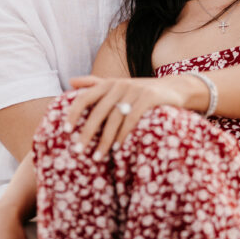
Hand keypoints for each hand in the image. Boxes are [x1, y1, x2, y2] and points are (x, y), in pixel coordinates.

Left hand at [66, 75, 192, 160]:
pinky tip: (117, 148)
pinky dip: (123, 134)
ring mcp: (135, 90)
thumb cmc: (139, 91)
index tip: (66, 131)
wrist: (173, 87)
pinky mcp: (149, 97)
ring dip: (105, 140)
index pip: (85, 97)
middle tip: (79, 151)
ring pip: (114, 118)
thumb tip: (71, 81)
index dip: (74, 113)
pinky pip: (132, 118)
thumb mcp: (117, 85)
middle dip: (87, 133)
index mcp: (108, 83)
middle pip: (98, 111)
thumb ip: (94, 83)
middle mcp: (119, 84)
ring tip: (99, 156)